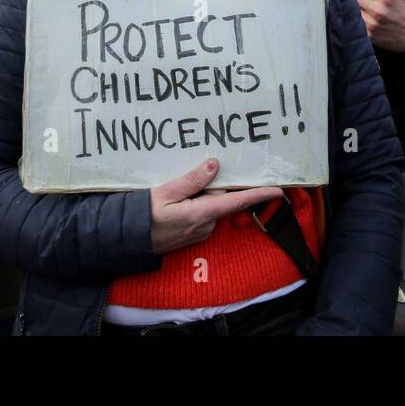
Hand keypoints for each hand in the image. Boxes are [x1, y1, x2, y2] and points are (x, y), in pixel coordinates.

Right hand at [148, 159, 282, 254]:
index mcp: (201, 214)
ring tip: (182, 188)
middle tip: (203, 173)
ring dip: (205, 194)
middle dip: (218, 186)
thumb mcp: (166, 192)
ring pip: (213, 205)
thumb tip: (215, 165)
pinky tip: (181, 198)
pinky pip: (205, 213)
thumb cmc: (144, 215)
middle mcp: (206, 225)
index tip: (278, 190)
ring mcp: (200, 232)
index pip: (237, 202)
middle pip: (224, 199)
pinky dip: (199, 202)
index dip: (259, 195)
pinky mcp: (194, 234)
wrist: (127, 240)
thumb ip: (192, 180)